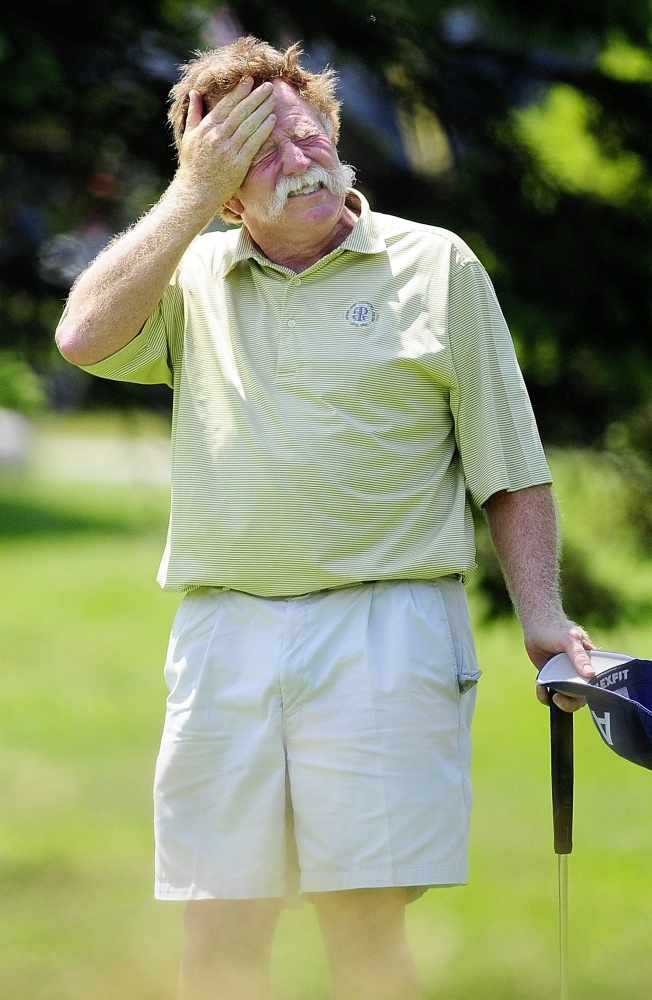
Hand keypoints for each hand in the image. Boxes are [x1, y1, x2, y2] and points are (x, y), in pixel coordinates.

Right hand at [174, 78, 276, 210]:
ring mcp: (229, 150)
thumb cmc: (192, 165)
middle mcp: (217, 136)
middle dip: (256, 97)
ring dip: (263, 110)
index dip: (239, 91)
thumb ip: (194, 113)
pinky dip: (263, 130)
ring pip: (249, 125)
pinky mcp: (238, 163)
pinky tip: (272, 120)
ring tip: (273, 99)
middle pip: (241, 111)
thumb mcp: (188, 136)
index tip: (249, 80)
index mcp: (206, 128)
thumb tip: (195, 92)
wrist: (196, 192)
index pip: (226, 104)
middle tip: (269, 86)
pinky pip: (253, 143)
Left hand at [525, 617, 595, 712]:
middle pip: (581, 697)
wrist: (535, 625)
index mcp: (591, 663)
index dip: (589, 695)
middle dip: (569, 702)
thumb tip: (591, 674)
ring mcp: (565, 676)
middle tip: (557, 698)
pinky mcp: (552, 678)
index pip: (596, 686)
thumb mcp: (570, 640)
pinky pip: (551, 693)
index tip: (576, 696)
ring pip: (566, 698)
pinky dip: (544, 695)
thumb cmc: (557, 629)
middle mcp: (580, 672)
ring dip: (556, 699)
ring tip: (545, 691)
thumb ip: (580, 657)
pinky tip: (540, 687)